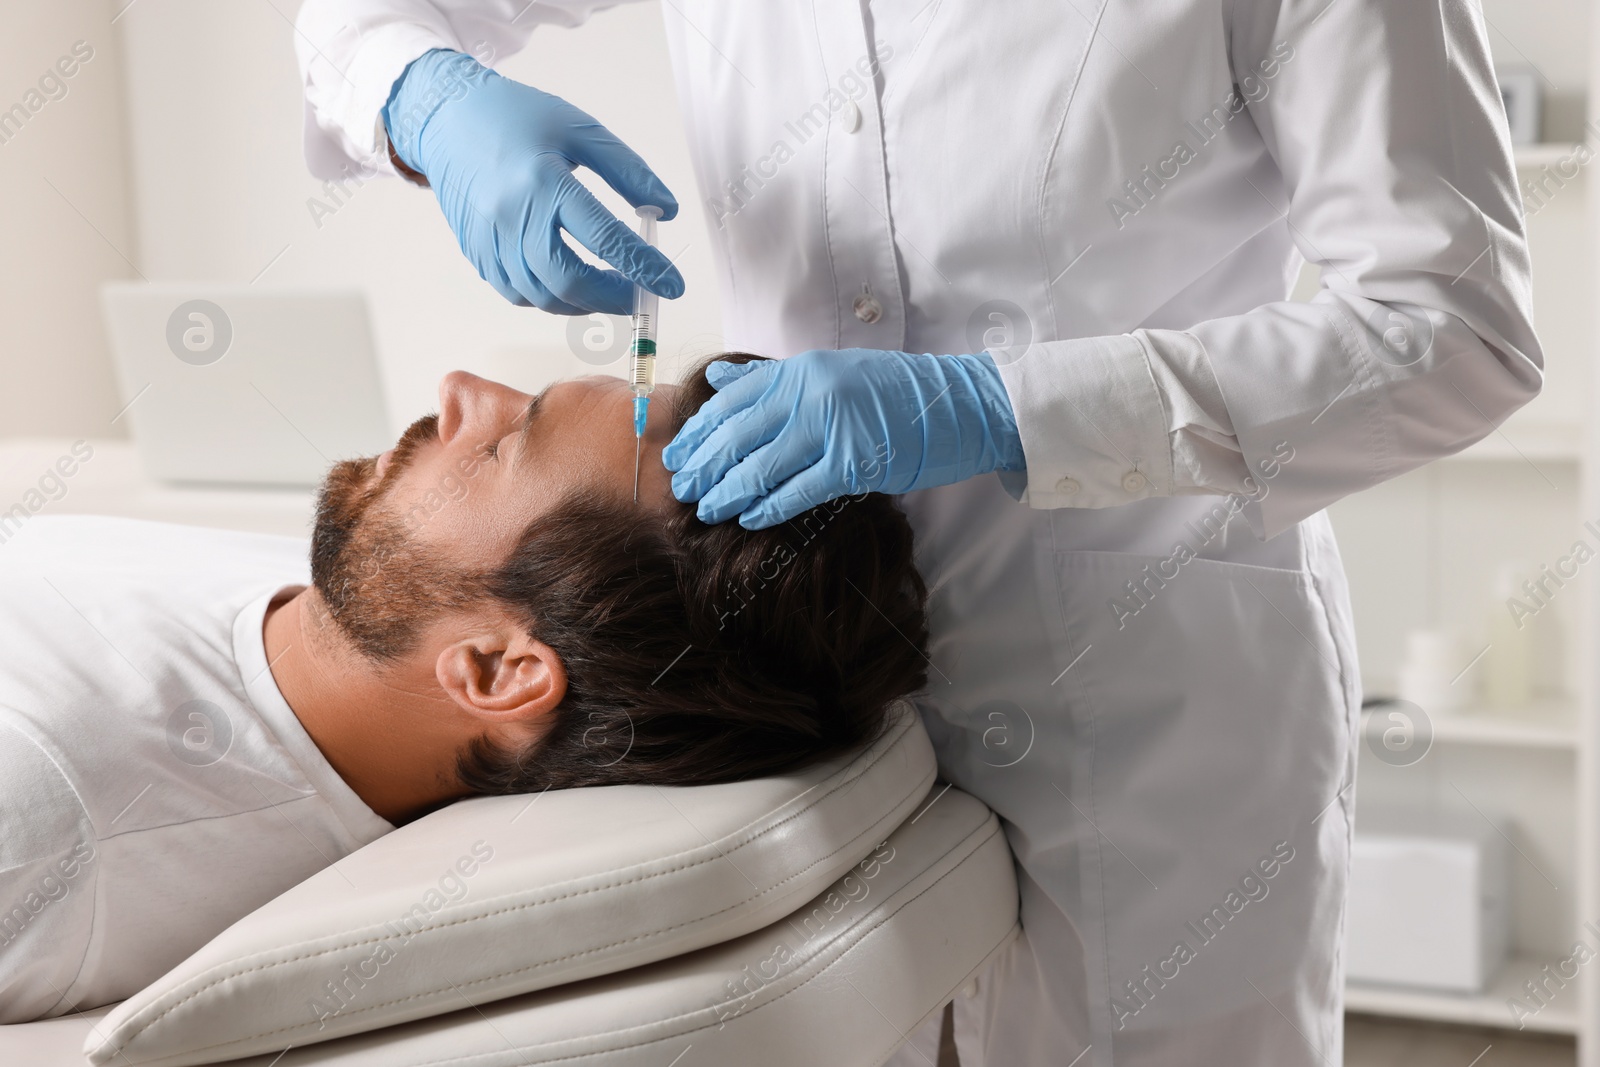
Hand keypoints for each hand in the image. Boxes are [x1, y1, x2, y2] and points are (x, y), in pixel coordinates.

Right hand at [383, 49, 683, 314]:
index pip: (605, 238)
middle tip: (641, 295)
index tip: (673, 285)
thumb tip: (667, 211)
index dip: (645, 267)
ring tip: (611, 290)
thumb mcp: (581, 130)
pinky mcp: (477, 255)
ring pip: (544, 296)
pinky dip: (552, 297)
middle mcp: (513, 217)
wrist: (448, 119)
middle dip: (614, 297)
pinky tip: (571, 283)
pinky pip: (520, 294)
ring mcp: (490, 241)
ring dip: (585, 302)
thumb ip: (628, 172)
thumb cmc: (518, 119)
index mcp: (544, 182)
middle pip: (570, 281)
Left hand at [663, 349, 1025, 527]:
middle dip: (702, 466)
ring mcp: (832, 426)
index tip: (676, 455)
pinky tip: (749, 520)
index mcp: (800, 371)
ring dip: (726, 492)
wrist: (959, 406)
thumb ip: (774, 379)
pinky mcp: (854, 461)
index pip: (731, 400)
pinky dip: (769, 507)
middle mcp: (810, 393)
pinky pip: (799, 490)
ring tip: (705, 511)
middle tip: (680, 491)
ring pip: (760, 465)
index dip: (698, 431)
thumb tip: (719, 378)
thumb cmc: (896, 395)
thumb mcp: (831, 372)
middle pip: (736, 434)